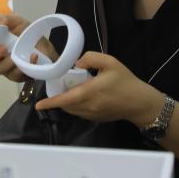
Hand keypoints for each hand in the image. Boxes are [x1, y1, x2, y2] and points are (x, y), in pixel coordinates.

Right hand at [0, 15, 35, 81]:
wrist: (45, 46)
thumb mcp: (17, 21)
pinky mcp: (17, 76)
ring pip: (0, 70)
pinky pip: (16, 75)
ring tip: (17, 54)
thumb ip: (6, 19)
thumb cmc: (27, 34)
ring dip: (8, 62)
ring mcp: (5, 68)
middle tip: (3, 48)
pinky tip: (32, 57)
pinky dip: (24, 65)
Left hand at [35, 52, 163, 125]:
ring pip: (72, 110)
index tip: (38, 104)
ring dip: (67, 102)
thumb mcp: (110, 62)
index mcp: (90, 92)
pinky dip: (76, 105)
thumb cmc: (126, 81)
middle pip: (66, 105)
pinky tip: (83, 95)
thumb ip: (91, 58)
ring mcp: (92, 115)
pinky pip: (80, 113)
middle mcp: (89, 107)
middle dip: (59, 97)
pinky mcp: (96, 119)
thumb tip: (76, 63)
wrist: (140, 103)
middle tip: (59, 84)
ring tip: (72, 88)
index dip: (50, 103)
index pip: (66, 100)